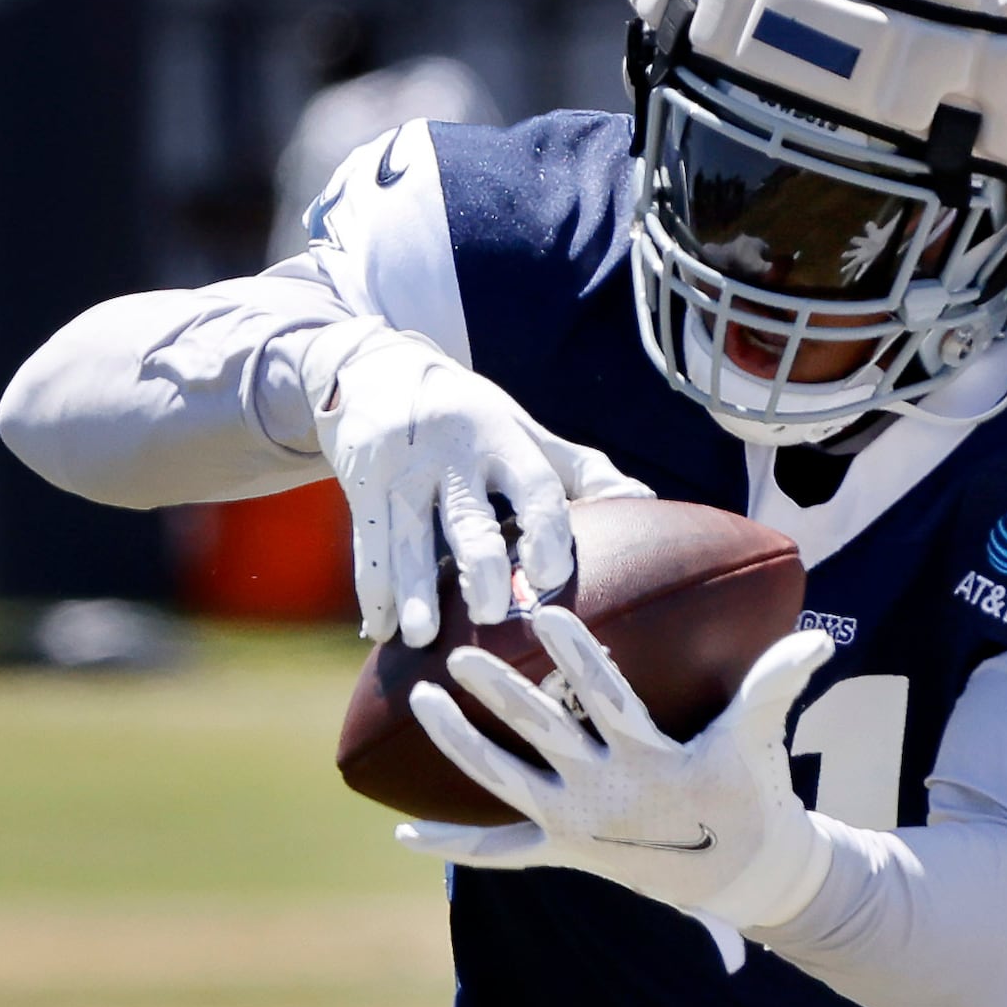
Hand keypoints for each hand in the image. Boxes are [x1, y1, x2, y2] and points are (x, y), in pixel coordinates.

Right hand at [316, 330, 651, 646]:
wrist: (376, 369)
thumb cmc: (472, 417)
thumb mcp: (526, 432)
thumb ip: (581, 470)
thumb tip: (647, 501)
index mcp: (504, 441)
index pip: (534, 487)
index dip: (546, 530)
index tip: (551, 576)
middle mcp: (451, 453)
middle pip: (468, 516)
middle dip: (480, 565)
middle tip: (490, 611)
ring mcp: (399, 469)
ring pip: (408, 536)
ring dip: (412, 589)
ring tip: (421, 638)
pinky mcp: (359, 484)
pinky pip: (368, 543)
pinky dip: (375, 589)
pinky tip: (383, 631)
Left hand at [395, 606, 837, 928]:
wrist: (745, 875)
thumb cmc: (751, 795)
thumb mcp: (760, 740)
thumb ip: (775, 684)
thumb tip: (816, 640)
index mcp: (649, 760)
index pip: (606, 698)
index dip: (577, 656)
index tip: (545, 613)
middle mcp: (603, 792)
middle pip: (540, 734)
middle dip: (499, 693)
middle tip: (460, 654)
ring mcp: (577, 823)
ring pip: (502, 781)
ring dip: (457, 745)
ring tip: (418, 702)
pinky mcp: (565, 850)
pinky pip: (501, 852)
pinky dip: (455, 846)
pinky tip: (405, 834)